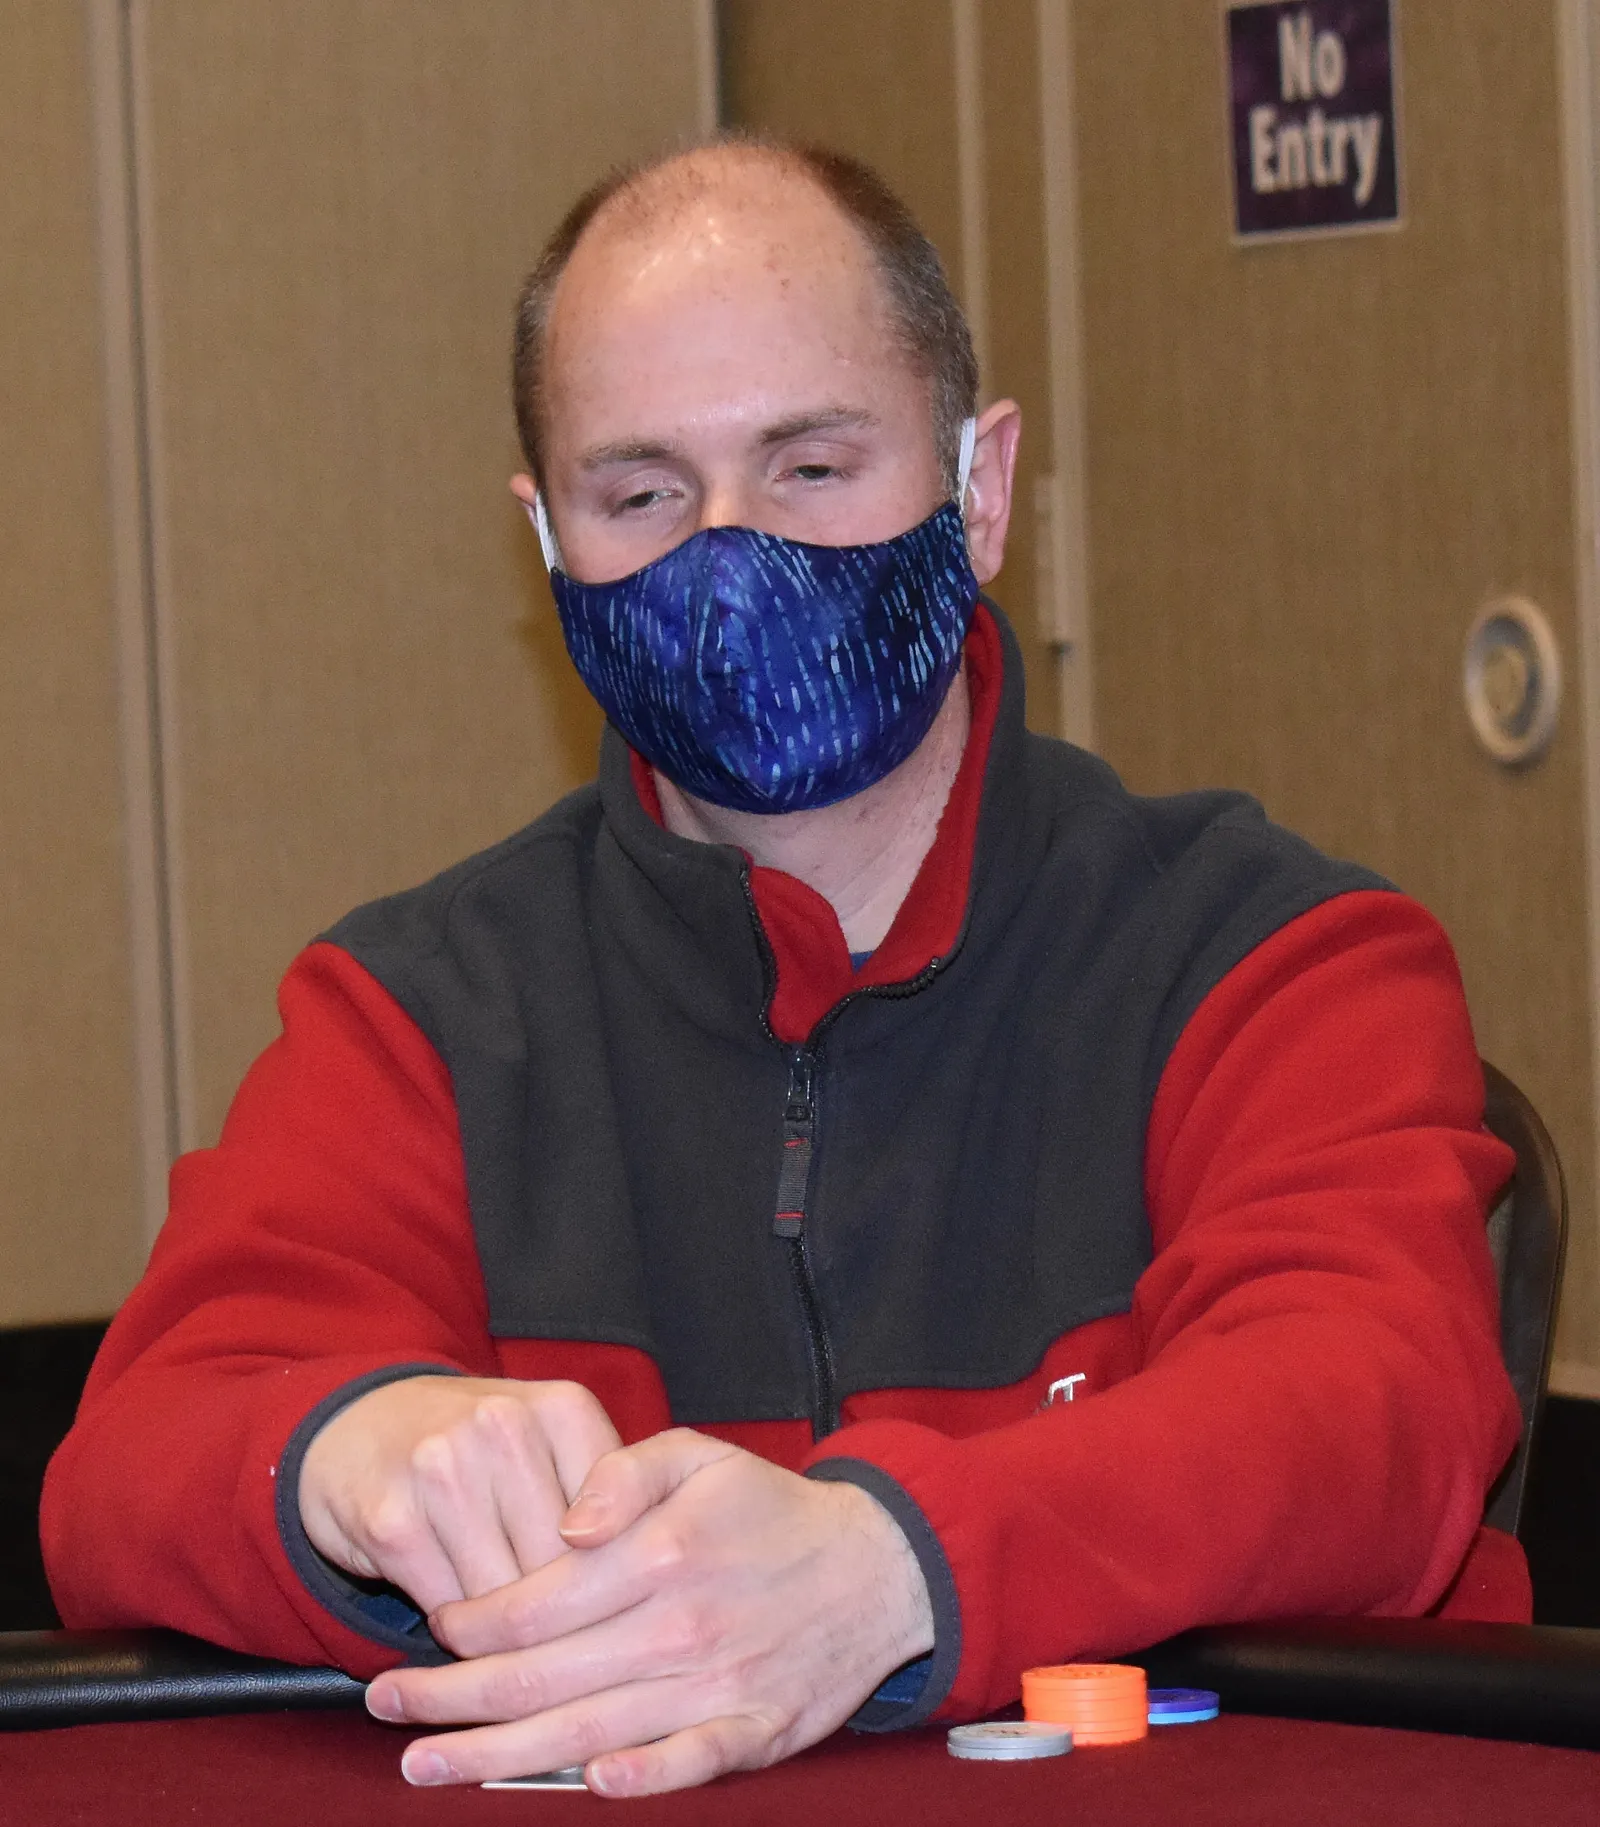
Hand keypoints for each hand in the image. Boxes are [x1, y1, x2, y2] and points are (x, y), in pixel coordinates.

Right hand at [298, 1376, 620, 1612]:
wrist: (359, 1426)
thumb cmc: (478, 1448)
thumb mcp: (550, 1444)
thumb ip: (606, 1495)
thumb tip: (652, 1585)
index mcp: (564, 1407)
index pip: (619, 1522)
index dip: (620, 1581)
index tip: (617, 1611)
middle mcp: (507, 1426)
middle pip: (565, 1565)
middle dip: (567, 1617)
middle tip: (567, 1646)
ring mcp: (445, 1469)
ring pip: (509, 1598)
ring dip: (511, 1634)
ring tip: (513, 1638)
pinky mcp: (395, 1521)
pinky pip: (450, 1610)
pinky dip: (458, 1631)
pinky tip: (460, 1622)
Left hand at [365, 1429, 934, 1794]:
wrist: (875, 1567)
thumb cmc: (769, 1509)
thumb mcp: (696, 1453)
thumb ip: (621, 1471)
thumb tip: (563, 1522)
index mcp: (656, 1554)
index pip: (534, 1602)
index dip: (470, 1622)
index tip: (433, 1628)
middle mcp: (677, 1627)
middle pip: (539, 1677)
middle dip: (450, 1697)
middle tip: (388, 1706)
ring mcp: (714, 1687)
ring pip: (585, 1732)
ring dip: (497, 1756)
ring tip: (427, 1764)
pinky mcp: (751, 1732)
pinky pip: (682, 1766)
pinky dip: (634, 1782)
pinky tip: (582, 1789)